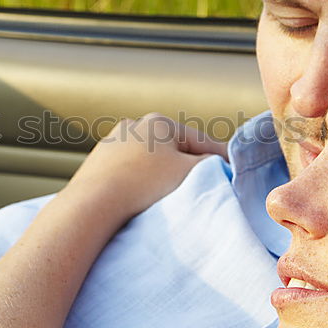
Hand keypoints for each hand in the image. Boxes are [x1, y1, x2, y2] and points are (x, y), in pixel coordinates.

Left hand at [60, 113, 227, 220]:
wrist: (92, 204)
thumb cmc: (144, 185)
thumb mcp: (189, 172)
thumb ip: (210, 165)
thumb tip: (217, 164)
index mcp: (159, 122)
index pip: (202, 142)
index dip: (221, 161)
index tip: (234, 177)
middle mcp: (134, 126)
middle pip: (175, 151)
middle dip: (189, 170)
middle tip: (201, 191)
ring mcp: (112, 144)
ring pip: (151, 164)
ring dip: (163, 179)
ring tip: (169, 201)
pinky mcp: (97, 164)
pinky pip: (130, 175)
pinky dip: (140, 185)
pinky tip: (143, 201)